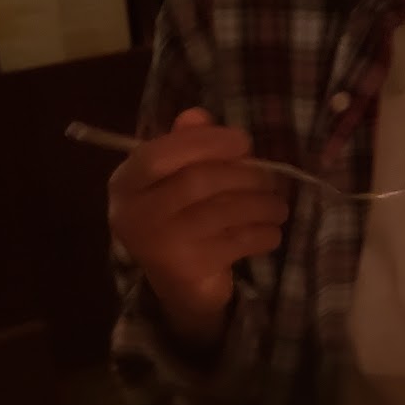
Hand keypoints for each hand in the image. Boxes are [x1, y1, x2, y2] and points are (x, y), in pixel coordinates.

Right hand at [107, 108, 288, 344]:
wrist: (178, 288)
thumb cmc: (179, 220)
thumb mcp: (175, 179)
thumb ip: (185, 144)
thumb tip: (199, 115)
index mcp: (125, 183)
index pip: (160, 153)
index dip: (206, 143)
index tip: (244, 141)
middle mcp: (134, 214)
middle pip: (197, 181)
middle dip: (244, 175)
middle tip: (271, 179)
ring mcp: (159, 245)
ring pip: (221, 211)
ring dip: (261, 205)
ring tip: (278, 205)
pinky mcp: (186, 270)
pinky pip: (236, 242)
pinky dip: (262, 233)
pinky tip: (272, 231)